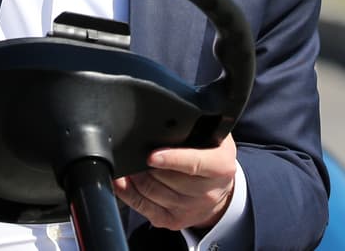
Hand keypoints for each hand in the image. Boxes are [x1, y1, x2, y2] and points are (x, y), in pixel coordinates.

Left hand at [112, 132, 237, 231]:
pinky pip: (142, 206)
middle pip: (165, 178)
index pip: (195, 163)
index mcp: (220, 166)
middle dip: (144, 163)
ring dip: (134, 176)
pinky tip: (123, 180)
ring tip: (129, 163)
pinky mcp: (174, 221)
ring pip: (151, 191)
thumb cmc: (210, 154)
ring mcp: (191, 209)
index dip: (172, 159)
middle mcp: (208, 192)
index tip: (151, 156)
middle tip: (133, 151)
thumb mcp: (211, 134)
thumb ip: (190, 127)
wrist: (220, 188)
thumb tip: (159, 124)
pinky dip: (127, 191)